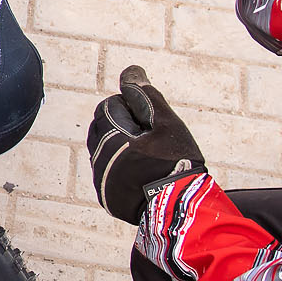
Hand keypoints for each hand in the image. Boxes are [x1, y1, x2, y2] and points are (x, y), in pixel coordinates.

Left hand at [86, 65, 206, 223]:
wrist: (181, 209)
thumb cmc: (177, 162)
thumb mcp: (166, 123)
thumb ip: (145, 95)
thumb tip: (130, 71)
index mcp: (111, 138)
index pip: (109, 106)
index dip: (131, 108)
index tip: (150, 122)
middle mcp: (99, 160)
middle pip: (101, 128)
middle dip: (121, 126)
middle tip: (150, 138)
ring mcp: (101, 181)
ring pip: (102, 151)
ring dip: (119, 147)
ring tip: (148, 158)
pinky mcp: (107, 198)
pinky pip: (106, 173)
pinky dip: (119, 169)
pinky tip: (142, 175)